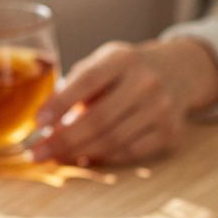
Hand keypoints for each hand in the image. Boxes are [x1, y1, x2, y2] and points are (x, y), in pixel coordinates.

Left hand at [30, 37, 217, 165]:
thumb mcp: (105, 62)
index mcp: (124, 59)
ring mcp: (162, 109)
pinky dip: (104, 157)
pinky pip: (130, 153)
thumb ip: (77, 84)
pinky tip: (85, 157)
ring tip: (57, 156)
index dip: (59, 104)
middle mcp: (147, 82)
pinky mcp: (170, 133)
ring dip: (80, 152)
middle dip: (64, 140)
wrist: (180, 72)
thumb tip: (45, 123)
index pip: (87, 81)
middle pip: (99, 120)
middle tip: (38, 153)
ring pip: (113, 141)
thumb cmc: (129, 70)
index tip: (37, 122)